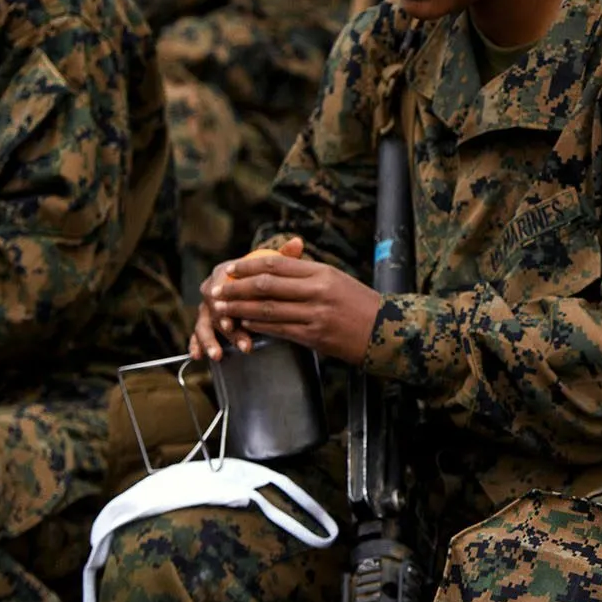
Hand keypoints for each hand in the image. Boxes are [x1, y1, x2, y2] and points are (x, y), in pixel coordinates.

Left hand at [193, 236, 381, 365]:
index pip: (277, 264)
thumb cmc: (359, 304)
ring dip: (241, 310)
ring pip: (268, 310)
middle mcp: (317, 291)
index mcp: (322, 272)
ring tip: (222, 309)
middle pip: (267, 286)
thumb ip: (307, 274)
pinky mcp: (315, 337)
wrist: (385, 331)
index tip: (230, 269)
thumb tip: (276, 267)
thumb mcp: (336, 279)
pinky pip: (280, 330)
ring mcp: (316, 315)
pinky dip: (258, 327)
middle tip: (216, 290)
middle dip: (236, 288)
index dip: (248, 266)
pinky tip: (244, 326)